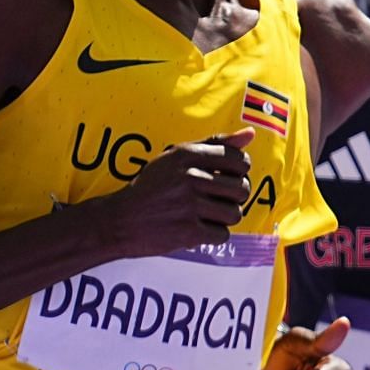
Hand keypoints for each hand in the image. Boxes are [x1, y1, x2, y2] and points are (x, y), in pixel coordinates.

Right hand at [100, 128, 254, 256]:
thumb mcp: (175, 157)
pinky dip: (214, 234)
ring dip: (225, 217)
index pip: (239, 160)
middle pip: (241, 189)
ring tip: (208, 214)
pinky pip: (223, 234)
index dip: (240, 171)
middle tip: (220, 199)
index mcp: (187, 155)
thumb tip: (250, 134)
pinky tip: (199, 228)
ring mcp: (190, 205)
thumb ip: (214, 144)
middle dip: (235, 196)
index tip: (229, 177)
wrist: (120, 220)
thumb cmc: (150, 187)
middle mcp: (190, 177)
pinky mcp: (189, 231)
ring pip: (235, 213)